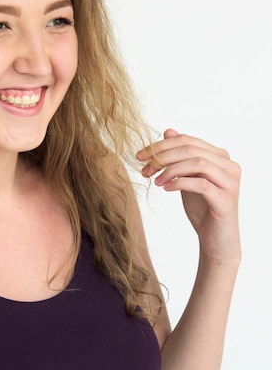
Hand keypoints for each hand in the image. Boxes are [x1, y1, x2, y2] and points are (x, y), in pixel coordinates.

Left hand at [137, 129, 240, 266]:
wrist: (216, 238)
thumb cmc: (201, 206)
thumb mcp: (186, 176)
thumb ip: (180, 155)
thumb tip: (168, 130)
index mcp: (219, 156)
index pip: (187, 140)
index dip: (160, 145)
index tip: (140, 156)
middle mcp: (229, 165)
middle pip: (190, 149)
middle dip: (162, 157)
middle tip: (144, 169)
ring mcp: (230, 182)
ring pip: (197, 163)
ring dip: (170, 170)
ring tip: (155, 181)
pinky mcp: (226, 199)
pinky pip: (201, 184)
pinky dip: (180, 183)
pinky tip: (166, 188)